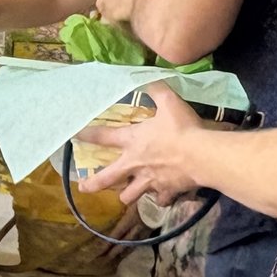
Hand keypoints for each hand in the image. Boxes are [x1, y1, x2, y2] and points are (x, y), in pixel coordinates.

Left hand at [79, 87, 202, 203]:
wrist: (202, 155)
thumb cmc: (183, 129)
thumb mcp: (170, 103)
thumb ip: (157, 89)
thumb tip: (148, 76)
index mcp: (133, 141)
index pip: (104, 137)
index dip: (88, 135)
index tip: (74, 136)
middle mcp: (135, 164)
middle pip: (107, 179)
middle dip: (93, 184)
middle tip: (83, 187)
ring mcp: (149, 181)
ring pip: (129, 196)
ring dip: (127, 194)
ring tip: (126, 194)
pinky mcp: (166, 192)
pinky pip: (160, 200)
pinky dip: (161, 198)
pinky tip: (162, 195)